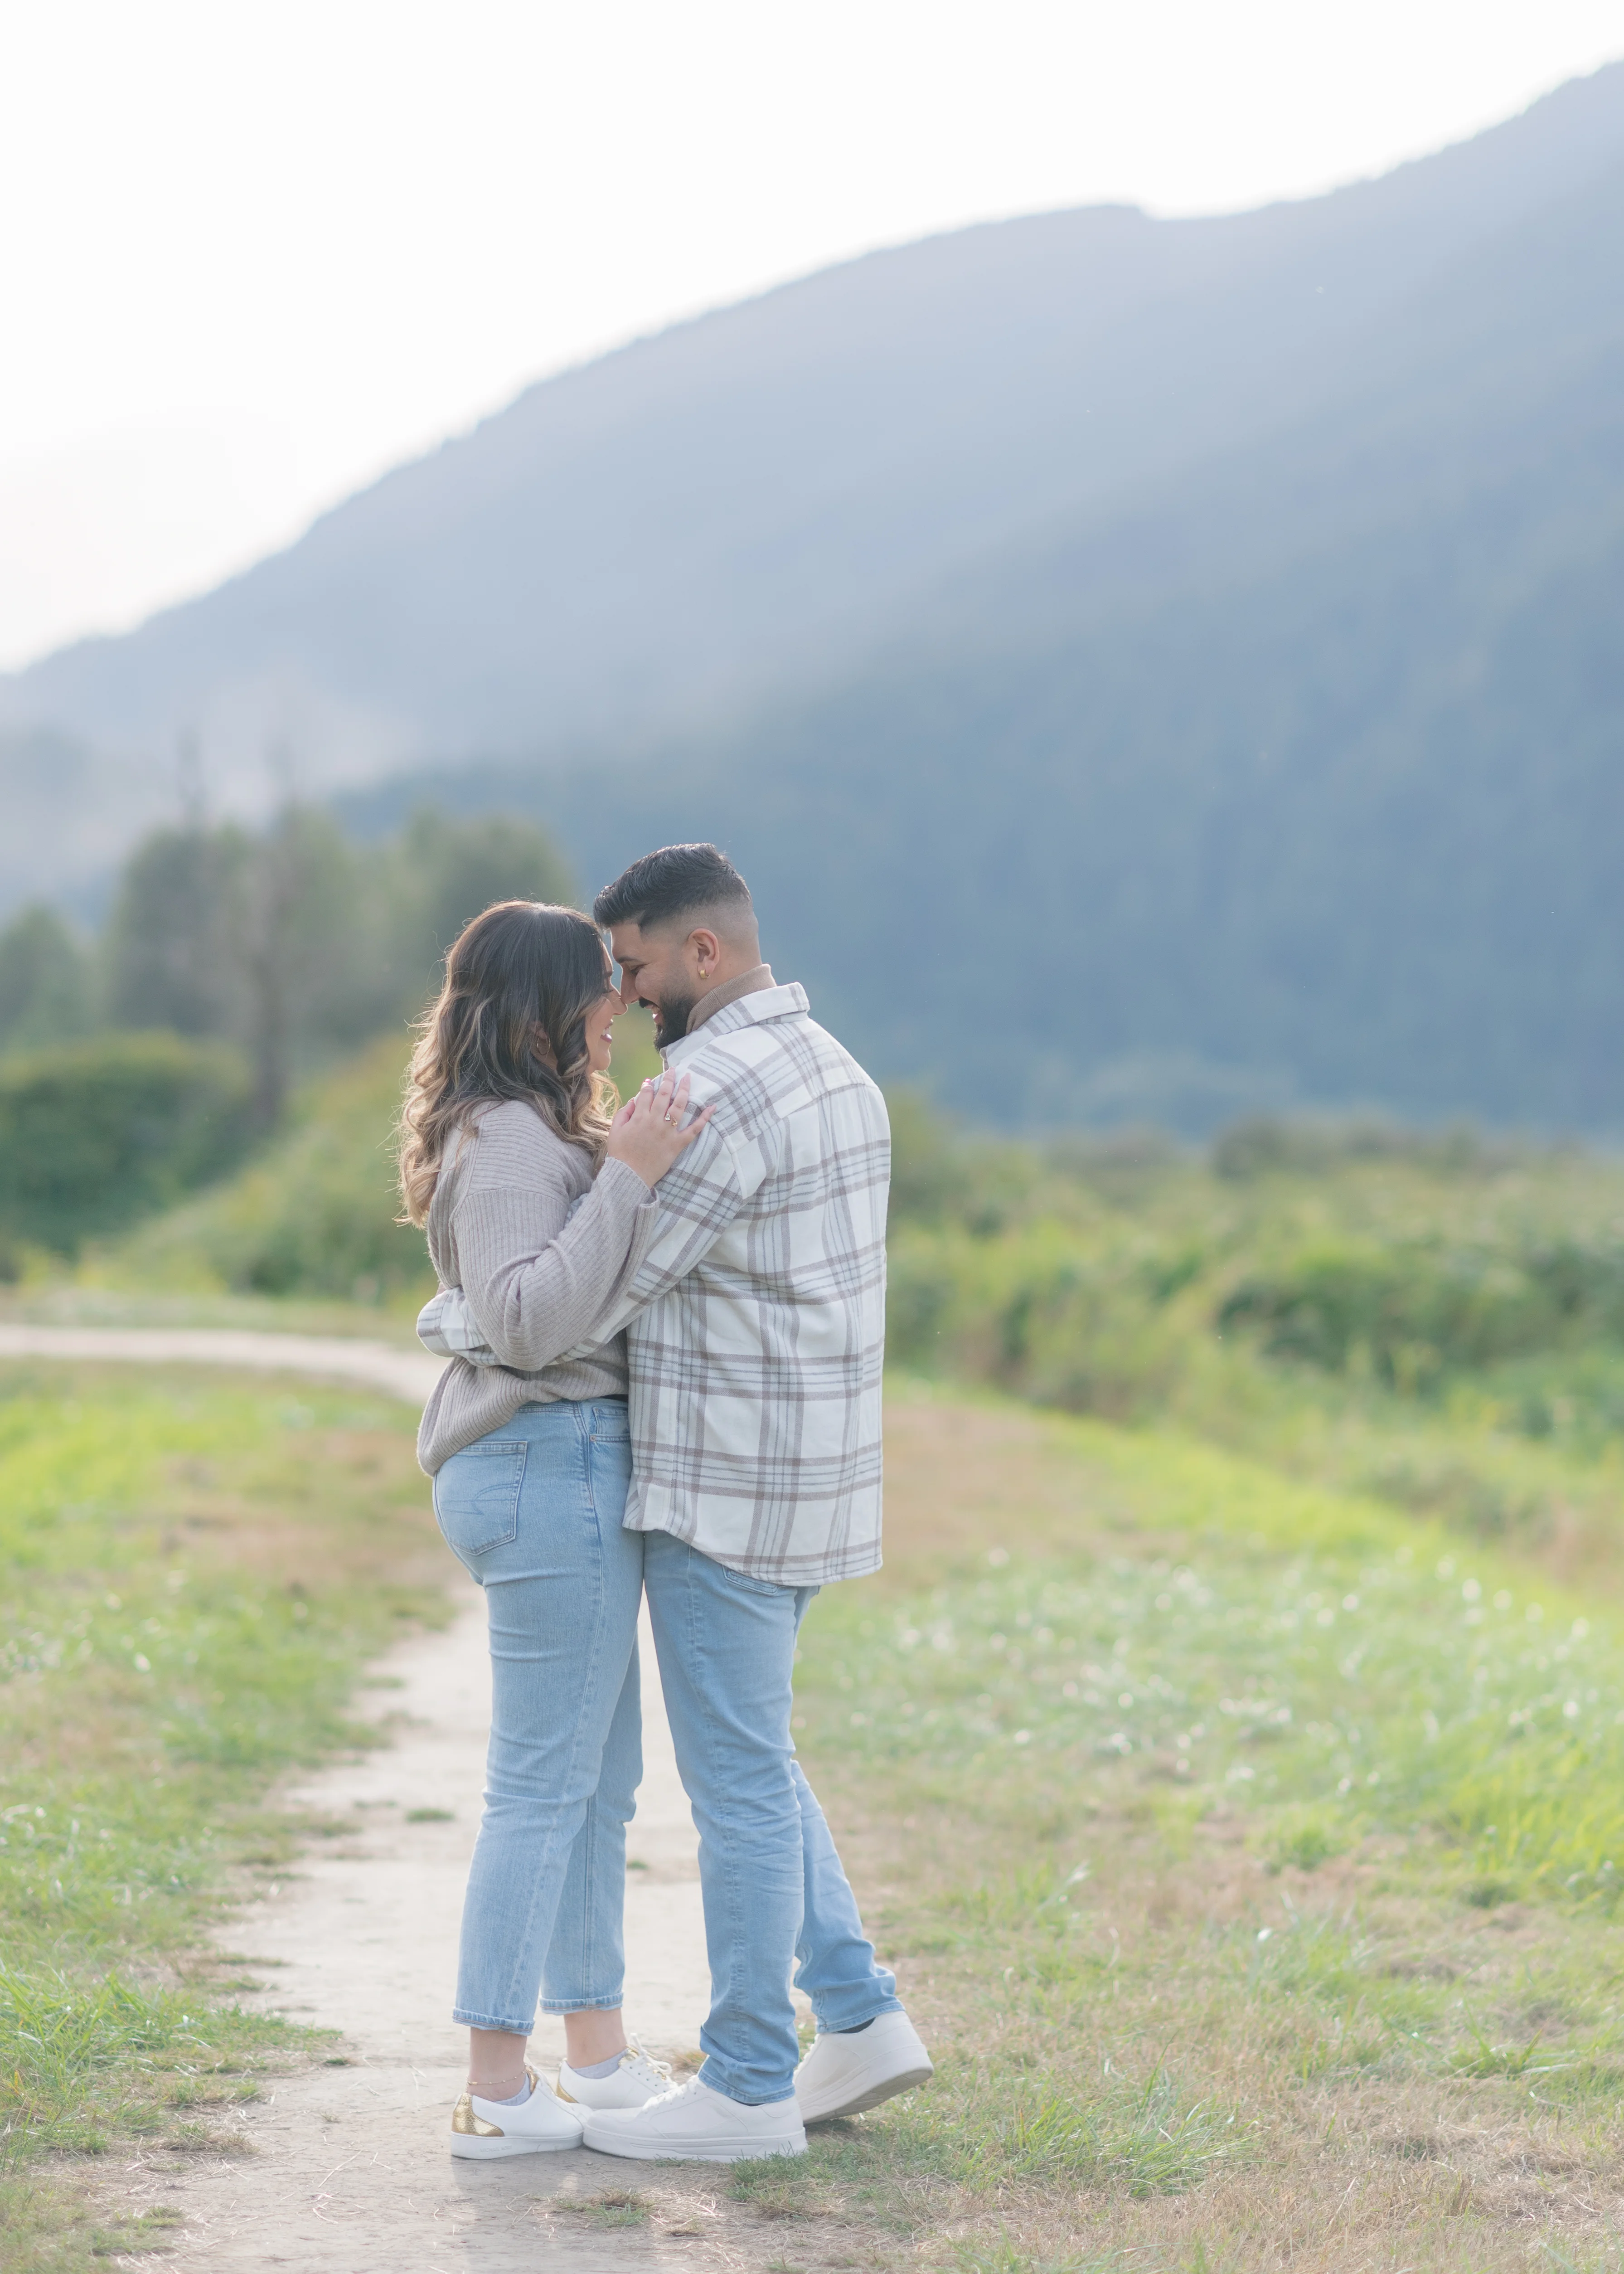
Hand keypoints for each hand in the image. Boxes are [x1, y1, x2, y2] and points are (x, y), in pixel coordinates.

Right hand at [604, 1069, 711, 1188]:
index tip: (651, 1081)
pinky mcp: (678, 1144)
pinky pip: (694, 1129)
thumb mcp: (615, 1131)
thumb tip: (634, 1101)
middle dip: (669, 1080)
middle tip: (674, 1070)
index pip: (647, 1094)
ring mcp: (668, 1131)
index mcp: (639, 1117)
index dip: (649, 1085)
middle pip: (664, 1095)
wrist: (629, 1176)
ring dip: (684, 1090)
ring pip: (679, 1106)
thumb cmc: (620, 1154)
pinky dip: (704, 1118)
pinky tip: (712, 1107)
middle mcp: (655, 1120)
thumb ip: (623, 1113)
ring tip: (688, 1078)